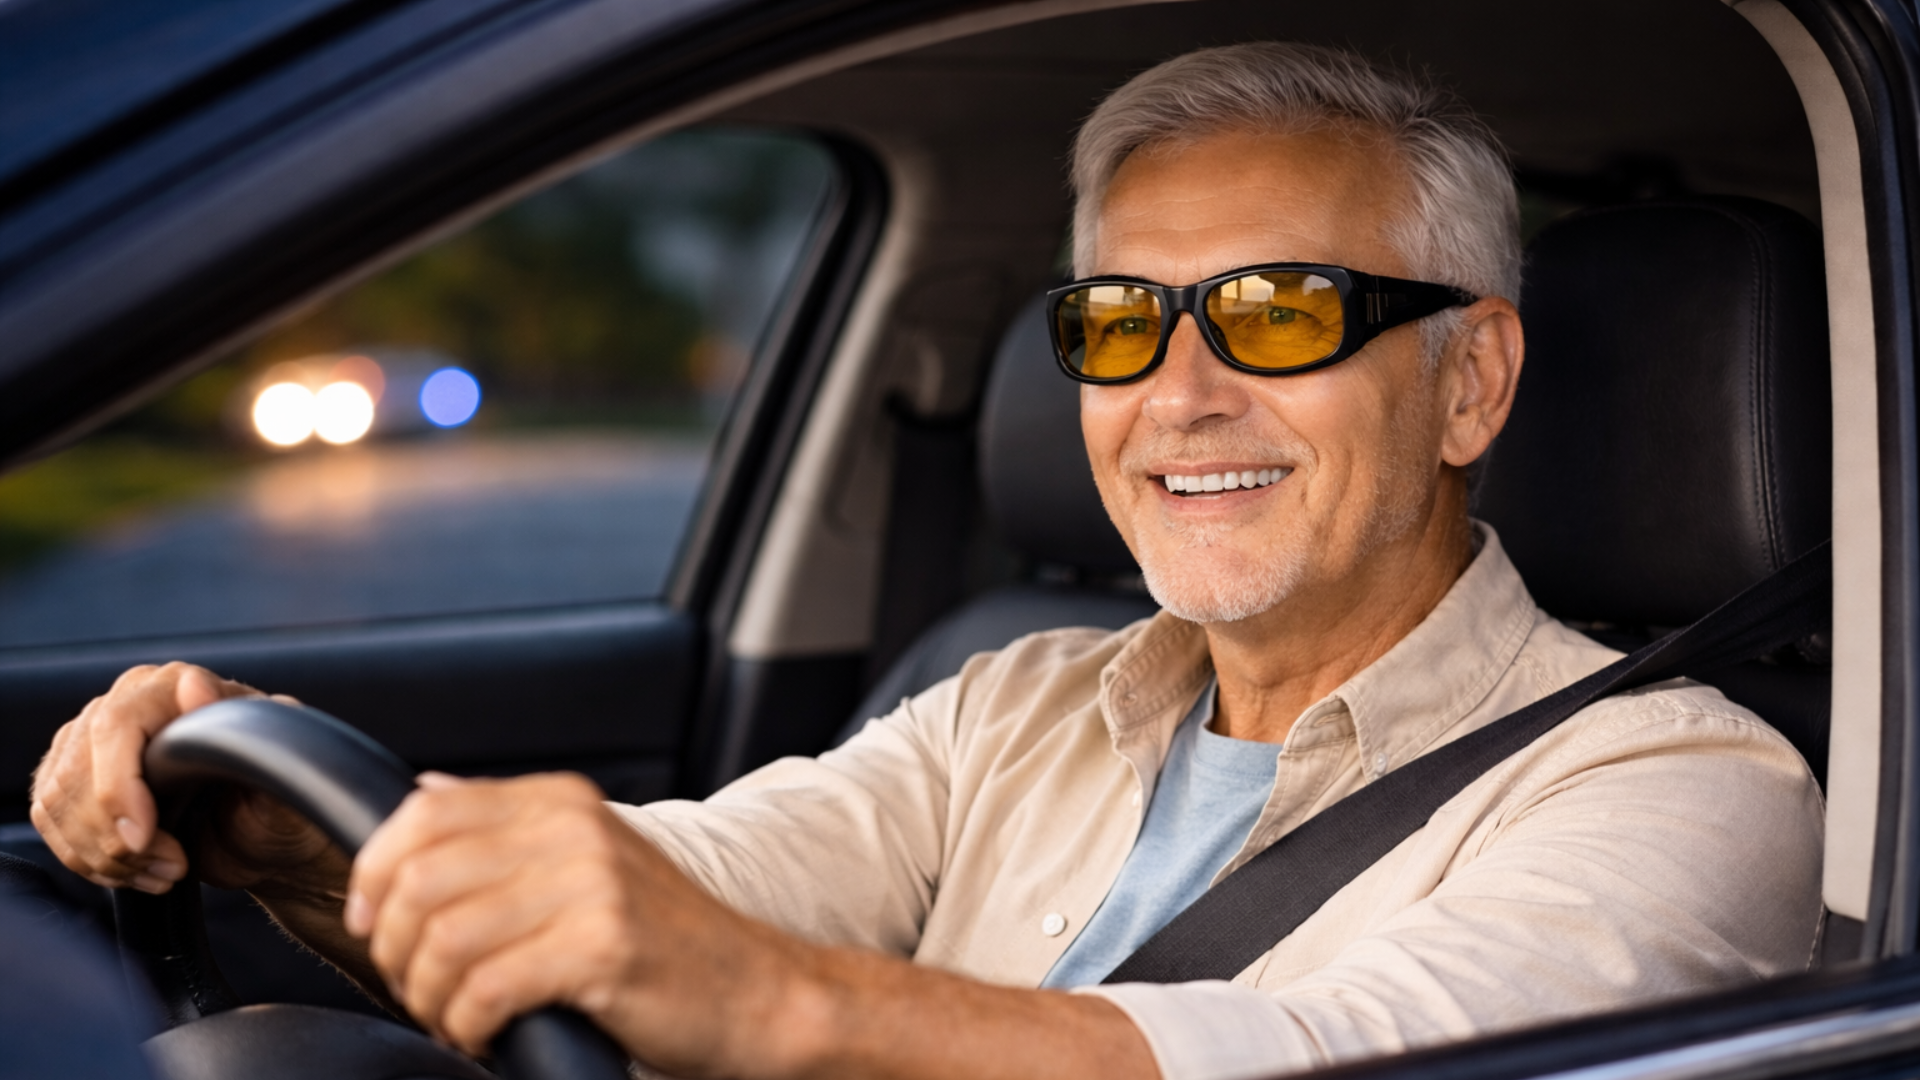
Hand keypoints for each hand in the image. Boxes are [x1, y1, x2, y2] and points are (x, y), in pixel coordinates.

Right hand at [30, 662, 341, 897]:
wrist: (270, 840)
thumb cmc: (283, 800)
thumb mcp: (287, 767)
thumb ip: (253, 727)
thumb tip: (194, 686)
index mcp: (177, 687)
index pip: (115, 725)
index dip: (118, 787)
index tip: (143, 838)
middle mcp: (130, 704)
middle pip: (77, 771)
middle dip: (114, 836)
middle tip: (169, 865)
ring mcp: (98, 742)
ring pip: (58, 801)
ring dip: (106, 854)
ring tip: (165, 871)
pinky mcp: (79, 781)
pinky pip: (52, 821)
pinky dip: (89, 859)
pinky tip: (136, 872)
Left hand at [351, 773, 1159, 1079]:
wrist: (762, 993)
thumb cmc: (669, 942)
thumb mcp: (589, 861)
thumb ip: (507, 826)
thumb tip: (423, 789)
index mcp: (563, 802)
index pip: (425, 811)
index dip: (375, 870)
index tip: (374, 922)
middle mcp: (574, 829)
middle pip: (421, 878)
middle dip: (397, 949)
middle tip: (419, 989)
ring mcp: (592, 885)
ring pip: (444, 939)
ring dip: (429, 996)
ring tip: (454, 1018)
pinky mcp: (602, 946)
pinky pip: (486, 988)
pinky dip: (467, 1025)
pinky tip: (486, 1036)